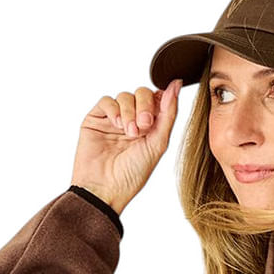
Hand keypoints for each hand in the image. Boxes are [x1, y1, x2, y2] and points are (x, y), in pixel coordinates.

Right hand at [70, 78, 182, 217]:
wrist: (105, 188)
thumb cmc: (132, 174)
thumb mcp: (158, 144)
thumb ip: (168, 113)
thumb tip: (176, 84)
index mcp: (151, 128)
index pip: (158, 100)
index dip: (160, 100)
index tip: (159, 112)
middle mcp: (133, 121)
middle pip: (142, 93)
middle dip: (145, 106)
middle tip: (144, 125)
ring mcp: (114, 119)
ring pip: (125, 96)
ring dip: (130, 111)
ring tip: (129, 132)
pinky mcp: (96, 119)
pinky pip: (107, 100)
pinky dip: (114, 109)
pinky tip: (117, 124)